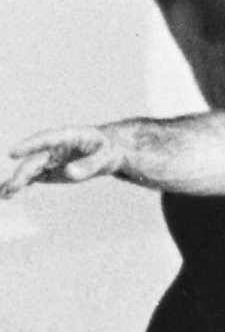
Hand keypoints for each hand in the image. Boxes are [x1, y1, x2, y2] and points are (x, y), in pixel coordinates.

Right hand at [0, 126, 120, 198]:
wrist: (108, 151)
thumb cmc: (108, 150)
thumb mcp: (106, 156)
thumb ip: (89, 165)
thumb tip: (69, 173)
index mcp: (67, 136)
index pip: (45, 139)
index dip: (29, 146)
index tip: (12, 153)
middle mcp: (53, 147)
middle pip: (35, 160)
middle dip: (23, 173)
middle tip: (13, 186)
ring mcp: (49, 159)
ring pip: (29, 170)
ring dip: (16, 181)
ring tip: (2, 194)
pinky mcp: (48, 170)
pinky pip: (32, 178)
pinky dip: (21, 186)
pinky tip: (6, 195)